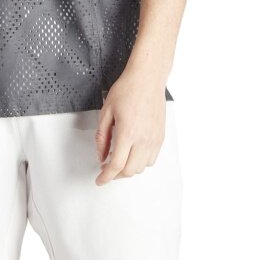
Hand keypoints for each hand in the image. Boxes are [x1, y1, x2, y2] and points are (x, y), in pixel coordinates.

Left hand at [94, 71, 167, 185]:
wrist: (147, 79)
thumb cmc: (127, 90)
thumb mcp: (106, 111)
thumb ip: (102, 136)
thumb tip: (101, 155)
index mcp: (128, 133)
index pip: (116, 165)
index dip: (106, 176)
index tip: (100, 180)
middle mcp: (144, 139)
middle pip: (130, 170)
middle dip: (116, 174)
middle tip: (106, 169)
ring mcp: (155, 139)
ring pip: (142, 167)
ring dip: (129, 169)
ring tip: (118, 160)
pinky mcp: (161, 137)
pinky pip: (152, 159)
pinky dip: (140, 162)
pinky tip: (132, 154)